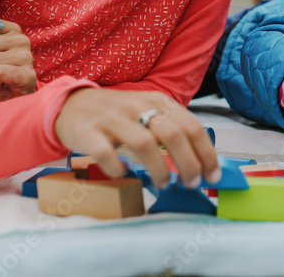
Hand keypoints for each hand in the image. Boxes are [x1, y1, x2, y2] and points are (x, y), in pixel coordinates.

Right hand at [54, 88, 220, 189]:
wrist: (70, 105)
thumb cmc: (117, 116)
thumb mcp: (146, 113)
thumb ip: (170, 129)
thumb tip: (201, 161)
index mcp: (156, 100)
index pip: (191, 125)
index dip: (206, 153)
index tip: (212, 174)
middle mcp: (137, 105)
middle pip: (173, 134)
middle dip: (188, 164)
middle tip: (191, 183)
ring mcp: (112, 118)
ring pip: (145, 144)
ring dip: (159, 170)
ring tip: (164, 183)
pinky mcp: (88, 132)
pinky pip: (107, 153)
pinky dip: (119, 168)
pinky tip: (124, 173)